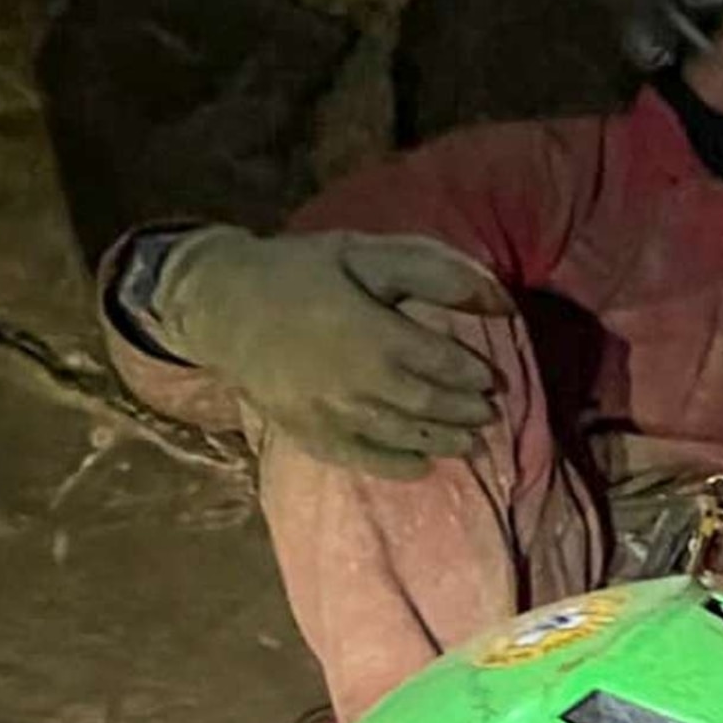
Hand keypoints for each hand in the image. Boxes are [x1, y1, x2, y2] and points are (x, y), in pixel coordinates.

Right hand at [151, 226, 509, 475]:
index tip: (492, 379)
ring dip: (444, 443)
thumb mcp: (365, 255)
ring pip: (404, 438)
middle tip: (488, 413)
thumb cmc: (299, 273)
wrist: (222, 305)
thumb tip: (500, 300)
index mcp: (376, 334)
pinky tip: (422, 466)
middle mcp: (359, 383)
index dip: (474, 375)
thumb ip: (433, 273)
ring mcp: (334, 415)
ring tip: (469, 443)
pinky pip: (364, 460)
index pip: (444, 365)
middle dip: (466, 413)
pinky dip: (398, 467)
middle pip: (429, 407)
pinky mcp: (310, 435)